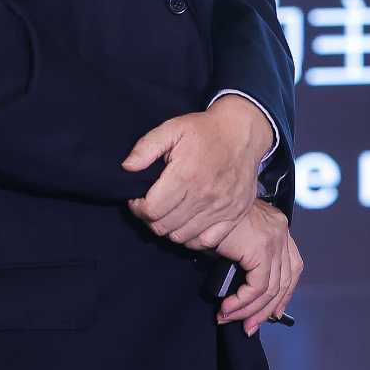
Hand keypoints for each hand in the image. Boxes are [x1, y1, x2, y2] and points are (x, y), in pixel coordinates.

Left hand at [122, 96, 273, 248]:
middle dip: (151, 219)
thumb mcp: (172, 128)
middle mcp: (204, 195)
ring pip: (181, 236)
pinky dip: (192, 238)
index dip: (138, 208)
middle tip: (153, 205)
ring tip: (169, 212)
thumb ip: (146, 147)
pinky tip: (187, 223)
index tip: (139, 199)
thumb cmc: (205, 130)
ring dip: (169, 228)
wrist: (242, 132)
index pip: (151, 210)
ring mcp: (221, 207)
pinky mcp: (234, 214)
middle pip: (163, 226)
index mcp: (186, 174)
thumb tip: (127, 167)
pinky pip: (206, 241)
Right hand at [214, 200, 302, 335]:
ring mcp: (274, 238)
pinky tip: (227, 308)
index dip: (284, 294)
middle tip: (249, 327)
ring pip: (271, 288)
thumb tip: (245, 296)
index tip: (272, 314)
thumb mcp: (231, 241)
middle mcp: (281, 230)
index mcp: (277, 226)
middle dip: (267, 308)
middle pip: (286, 279)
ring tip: (228, 318)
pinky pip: (258, 287)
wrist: (199, 202)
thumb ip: (243, 261)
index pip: (293, 266)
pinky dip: (242, 303)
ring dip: (249, 310)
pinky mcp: (261, 247)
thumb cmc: (208, 219)